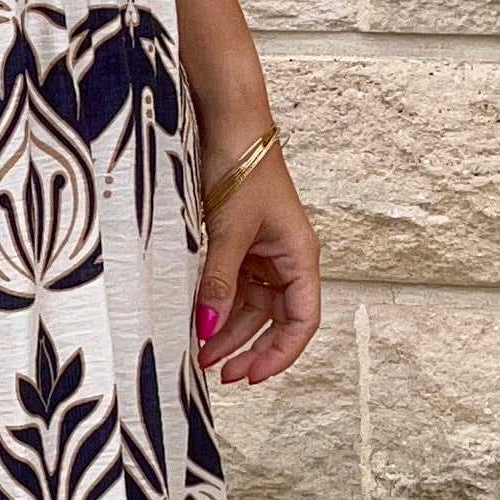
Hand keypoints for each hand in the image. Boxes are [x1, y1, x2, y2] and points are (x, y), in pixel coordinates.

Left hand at [194, 141, 321, 386]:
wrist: (227, 123)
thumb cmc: (244, 167)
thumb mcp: (230, 230)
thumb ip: (219, 281)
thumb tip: (209, 328)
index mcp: (299, 256)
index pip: (302, 320)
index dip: (281, 353)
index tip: (253, 375)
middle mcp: (284, 259)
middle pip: (273, 320)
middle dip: (247, 348)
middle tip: (216, 373)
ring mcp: (260, 253)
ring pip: (248, 306)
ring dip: (227, 330)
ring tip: (198, 354)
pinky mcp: (237, 243)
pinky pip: (231, 285)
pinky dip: (216, 305)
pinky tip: (196, 322)